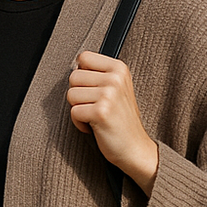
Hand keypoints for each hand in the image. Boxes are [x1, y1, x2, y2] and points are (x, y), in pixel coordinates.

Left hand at [67, 50, 158, 194]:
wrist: (135, 148)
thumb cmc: (121, 119)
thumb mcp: (116, 88)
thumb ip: (98, 73)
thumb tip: (73, 64)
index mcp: (119, 68)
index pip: (83, 57)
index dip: (83, 76)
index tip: (95, 90)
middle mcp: (115, 78)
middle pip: (74, 77)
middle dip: (79, 95)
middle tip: (96, 107)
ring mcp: (109, 94)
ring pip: (71, 94)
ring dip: (79, 109)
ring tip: (96, 116)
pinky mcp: (101, 112)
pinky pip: (73, 112)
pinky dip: (79, 123)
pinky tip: (95, 126)